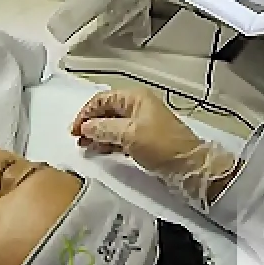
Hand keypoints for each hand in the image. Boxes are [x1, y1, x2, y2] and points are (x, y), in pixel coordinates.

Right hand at [70, 89, 200, 172]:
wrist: (189, 166)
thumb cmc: (161, 145)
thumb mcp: (129, 135)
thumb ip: (104, 129)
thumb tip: (85, 127)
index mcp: (136, 98)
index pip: (103, 99)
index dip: (86, 113)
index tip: (74, 130)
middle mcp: (138, 107)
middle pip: (107, 111)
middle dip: (91, 124)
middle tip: (78, 140)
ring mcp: (142, 123)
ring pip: (113, 125)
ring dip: (98, 135)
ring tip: (86, 147)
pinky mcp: (144, 139)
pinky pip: (121, 137)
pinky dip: (109, 143)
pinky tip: (100, 151)